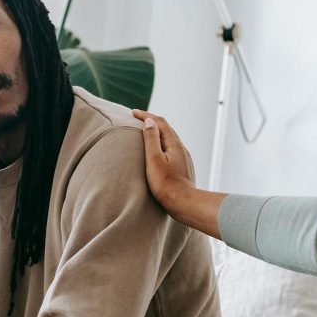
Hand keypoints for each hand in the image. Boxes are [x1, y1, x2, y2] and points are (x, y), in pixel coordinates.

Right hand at [132, 110, 226, 238]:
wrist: (184, 204)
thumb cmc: (166, 184)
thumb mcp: (154, 160)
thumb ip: (151, 139)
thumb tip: (149, 121)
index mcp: (174, 144)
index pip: (159, 122)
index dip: (146, 115)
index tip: (132, 112)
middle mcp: (181, 148)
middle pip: (166, 129)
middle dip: (152, 121)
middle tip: (138, 118)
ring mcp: (184, 158)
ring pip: (170, 139)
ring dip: (157, 132)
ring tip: (146, 132)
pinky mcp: (183, 167)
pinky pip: (172, 149)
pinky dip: (162, 144)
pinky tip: (158, 151)